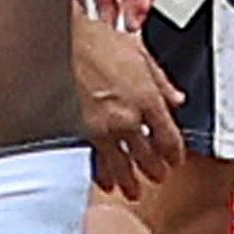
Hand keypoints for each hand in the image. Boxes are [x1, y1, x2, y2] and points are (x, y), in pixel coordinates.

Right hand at [72, 15, 187, 197]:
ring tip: (134, 192)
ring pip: (121, 167)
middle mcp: (127, 120)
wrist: (56, 43)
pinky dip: (101, 175)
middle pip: (147, 158)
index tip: (175, 160)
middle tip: (158, 178)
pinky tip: (105, 182)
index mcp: (147, 99)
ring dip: (130, 182)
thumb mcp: (138, 53)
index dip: (174, 154)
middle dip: (155, 171)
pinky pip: (94, 163)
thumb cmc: (93, 42)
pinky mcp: (77, 135)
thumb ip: (161, 80)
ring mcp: (101, 131)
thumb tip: (177, 98)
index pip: (169, 139)